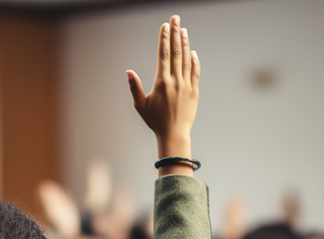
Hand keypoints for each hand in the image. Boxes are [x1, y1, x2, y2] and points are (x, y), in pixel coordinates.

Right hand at [127, 15, 199, 175]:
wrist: (174, 134)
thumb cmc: (155, 121)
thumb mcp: (141, 105)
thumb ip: (135, 87)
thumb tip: (128, 72)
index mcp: (161, 83)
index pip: (163, 55)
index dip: (164, 39)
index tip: (164, 26)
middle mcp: (175, 81)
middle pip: (176, 52)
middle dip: (175, 33)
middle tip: (176, 19)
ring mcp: (186, 85)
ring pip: (187, 59)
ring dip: (185, 43)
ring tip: (183, 30)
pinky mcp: (194, 91)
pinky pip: (195, 71)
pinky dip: (194, 60)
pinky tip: (193, 51)